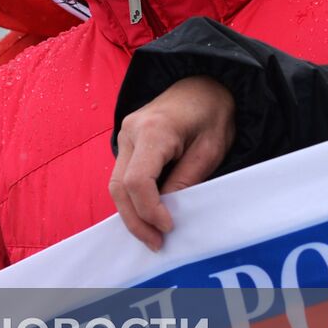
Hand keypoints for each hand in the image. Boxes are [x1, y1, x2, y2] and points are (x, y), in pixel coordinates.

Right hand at [109, 76, 234, 250]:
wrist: (203, 83)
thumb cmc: (212, 113)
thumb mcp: (211, 149)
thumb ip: (188, 179)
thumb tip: (170, 212)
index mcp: (154, 131)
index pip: (137, 181)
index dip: (149, 210)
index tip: (168, 227)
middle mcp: (130, 132)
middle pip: (119, 187)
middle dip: (135, 220)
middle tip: (157, 243)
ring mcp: (124, 136)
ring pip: (115, 185)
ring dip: (131, 213)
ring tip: (153, 235)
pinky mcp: (127, 142)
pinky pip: (122, 177)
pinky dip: (133, 200)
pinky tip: (149, 215)